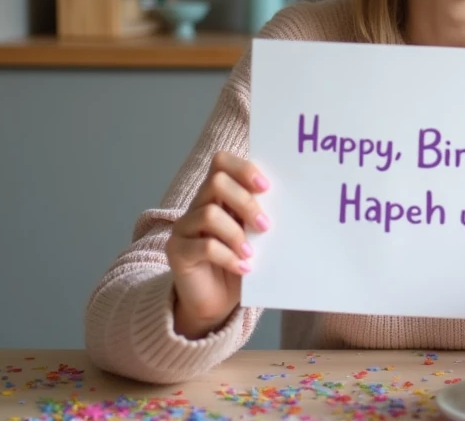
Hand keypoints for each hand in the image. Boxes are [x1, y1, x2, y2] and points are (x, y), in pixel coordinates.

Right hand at [166, 150, 269, 338]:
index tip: (266, 187)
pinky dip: (228, 256)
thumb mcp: (253, 236)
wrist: (215, 303)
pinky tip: (242, 268)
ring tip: (251, 253)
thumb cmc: (239, 263)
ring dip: (237, 233)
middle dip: (245, 202)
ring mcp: (183, 228)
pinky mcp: (176, 252)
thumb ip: (260, 217)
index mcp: (216, 195)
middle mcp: (197, 205)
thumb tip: (288, 202)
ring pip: (209, 214)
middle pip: (216, 182)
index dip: (243, 169)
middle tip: (265, 226)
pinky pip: (203, 246)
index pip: (221, 162)